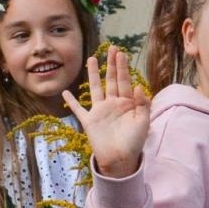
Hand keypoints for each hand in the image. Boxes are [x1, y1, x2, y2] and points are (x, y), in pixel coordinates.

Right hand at [63, 46, 149, 177]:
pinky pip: (78, 109)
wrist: (121, 160)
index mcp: (127, 103)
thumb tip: (139, 86)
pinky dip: (71, 102)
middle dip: (111, 64)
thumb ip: (143, 104)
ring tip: (91, 59)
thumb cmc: (134, 142)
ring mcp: (100, 111)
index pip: (124, 81)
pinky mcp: (89, 121)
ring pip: (95, 88)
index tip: (121, 53)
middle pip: (111, 80)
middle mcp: (113, 104)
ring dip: (93, 74)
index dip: (122, 67)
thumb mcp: (143, 122)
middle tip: (112, 48)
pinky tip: (65, 93)